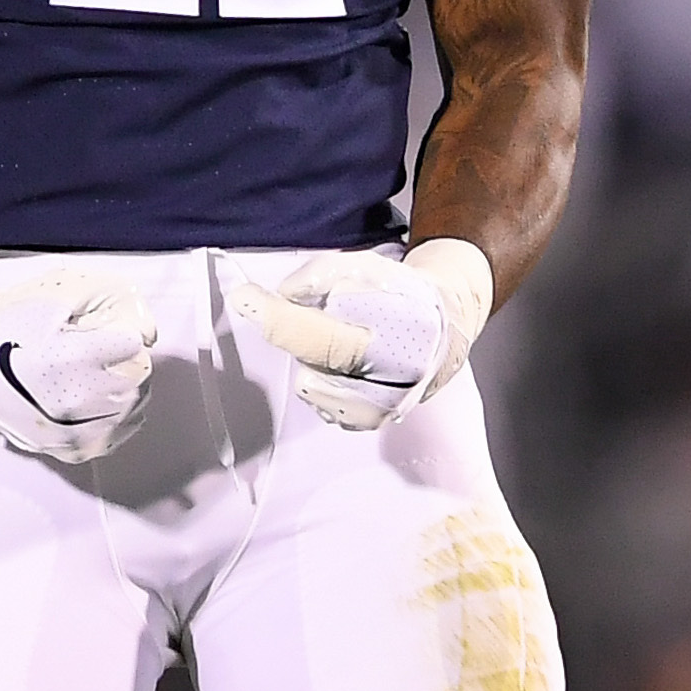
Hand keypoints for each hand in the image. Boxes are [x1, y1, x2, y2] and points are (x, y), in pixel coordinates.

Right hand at [0, 271, 158, 462]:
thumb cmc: (18, 319)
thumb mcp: (66, 287)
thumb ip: (118, 300)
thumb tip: (148, 336)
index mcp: (69, 358)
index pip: (133, 344)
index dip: (117, 330)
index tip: (95, 330)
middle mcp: (74, 401)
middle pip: (139, 375)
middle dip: (123, 357)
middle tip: (91, 349)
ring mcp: (75, 430)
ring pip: (135, 404)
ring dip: (123, 384)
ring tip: (89, 372)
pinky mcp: (75, 449)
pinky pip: (121, 429)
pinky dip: (117, 411)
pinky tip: (94, 395)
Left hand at [230, 239, 491, 430]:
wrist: (446, 326)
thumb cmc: (401, 291)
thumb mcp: (362, 267)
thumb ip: (318, 279)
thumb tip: (278, 299)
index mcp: (394, 339)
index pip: (318, 336)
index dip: (276, 317)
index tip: (243, 298)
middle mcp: (392, 384)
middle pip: (311, 363)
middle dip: (308, 337)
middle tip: (334, 319)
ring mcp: (383, 409)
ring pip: (313, 387)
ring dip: (317, 362)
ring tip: (348, 343)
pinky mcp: (374, 423)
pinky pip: (324, 406)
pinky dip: (325, 383)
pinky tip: (346, 366)